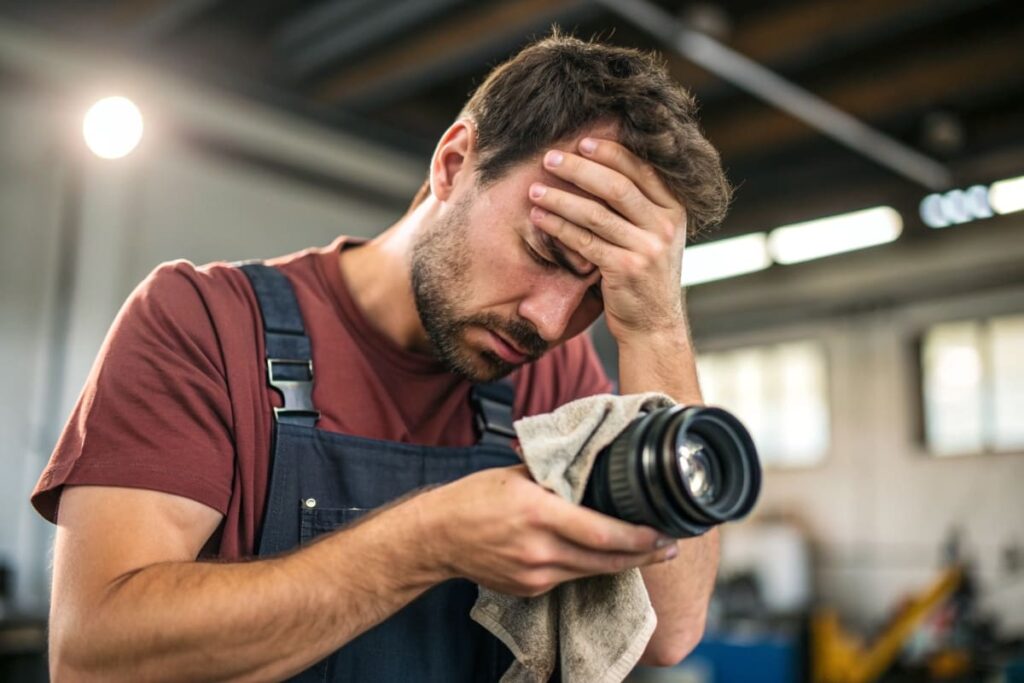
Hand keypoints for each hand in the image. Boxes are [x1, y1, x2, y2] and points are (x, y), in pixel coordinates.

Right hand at [415, 465, 676, 596]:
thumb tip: (594, 463)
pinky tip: (603, 556)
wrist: (437, 537)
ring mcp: (534, 575)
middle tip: (669, 547)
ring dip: (622, 563)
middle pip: (605, 559)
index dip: (638, 538)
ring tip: (647, 553)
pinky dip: (589, 567)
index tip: (662, 533)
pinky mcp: (529, 590)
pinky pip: (570, 578)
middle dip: (643, 555)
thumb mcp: (517, 474)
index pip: (602, 532)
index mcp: (538, 513)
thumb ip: (558, 474)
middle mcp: (539, 550)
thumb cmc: (475, 497)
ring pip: (592, 572)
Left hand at [527, 138, 687, 342]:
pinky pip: (585, 242)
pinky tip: (540, 219)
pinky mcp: (625, 269)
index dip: (610, 152)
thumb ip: (640, 205)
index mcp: (674, 209)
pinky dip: (559, 228)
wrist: (654, 325)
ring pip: (596, 214)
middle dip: (579, 169)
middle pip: (616, 186)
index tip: (581, 142)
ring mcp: (647, 248)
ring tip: (535, 190)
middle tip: (550, 159)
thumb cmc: (645, 275)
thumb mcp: (655, 235)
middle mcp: (665, 225)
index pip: (641, 169)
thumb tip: (602, 163)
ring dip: (561, 199)